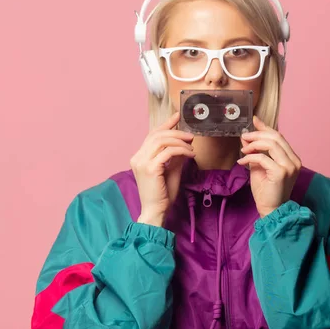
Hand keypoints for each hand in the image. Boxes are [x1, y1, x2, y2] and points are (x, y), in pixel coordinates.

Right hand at [130, 112, 194, 226]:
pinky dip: (181, 151)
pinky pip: (168, 152)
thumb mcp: (171, 171)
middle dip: (176, 132)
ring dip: (180, 141)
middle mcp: (137, 157)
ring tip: (191, 146)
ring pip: (162, 141)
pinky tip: (190, 155)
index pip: (152, 135)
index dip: (165, 124)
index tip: (178, 116)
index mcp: (139, 157)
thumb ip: (175, 157)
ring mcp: (142, 162)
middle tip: (190, 135)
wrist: (155, 212)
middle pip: (157, 135)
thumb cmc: (162, 195)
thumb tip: (183, 144)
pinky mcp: (150, 168)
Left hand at [238, 116, 301, 217]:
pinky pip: (263, 158)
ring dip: (254, 144)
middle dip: (257, 134)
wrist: (270, 209)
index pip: (279, 137)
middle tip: (244, 136)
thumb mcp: (259, 166)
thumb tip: (246, 137)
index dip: (265, 127)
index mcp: (292, 158)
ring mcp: (290, 166)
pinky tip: (242, 161)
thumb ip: (256, 152)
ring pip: (271, 144)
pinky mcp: (281, 172)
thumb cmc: (266, 190)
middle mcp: (294, 160)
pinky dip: (250, 157)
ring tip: (243, 150)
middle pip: (275, 137)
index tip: (254, 120)